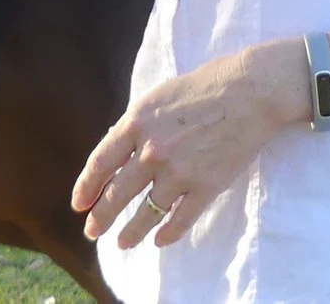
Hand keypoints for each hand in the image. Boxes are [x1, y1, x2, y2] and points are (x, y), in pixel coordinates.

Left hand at [71, 43, 305, 248]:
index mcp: (136, 123)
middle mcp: (152, 150)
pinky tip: (159, 240)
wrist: (251, 90)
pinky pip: (181, 219)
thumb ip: (136, 125)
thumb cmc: (204, 86)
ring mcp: (179, 171)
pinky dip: (168, 234)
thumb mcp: (157, 97)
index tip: (79, 204)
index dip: (85, 188)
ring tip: (122, 243)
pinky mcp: (206, 186)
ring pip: (146, 213)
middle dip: (100, 217)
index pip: (99, 164)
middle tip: (92, 232)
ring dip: (131, 232)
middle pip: (117, 194)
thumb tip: (116, 152)